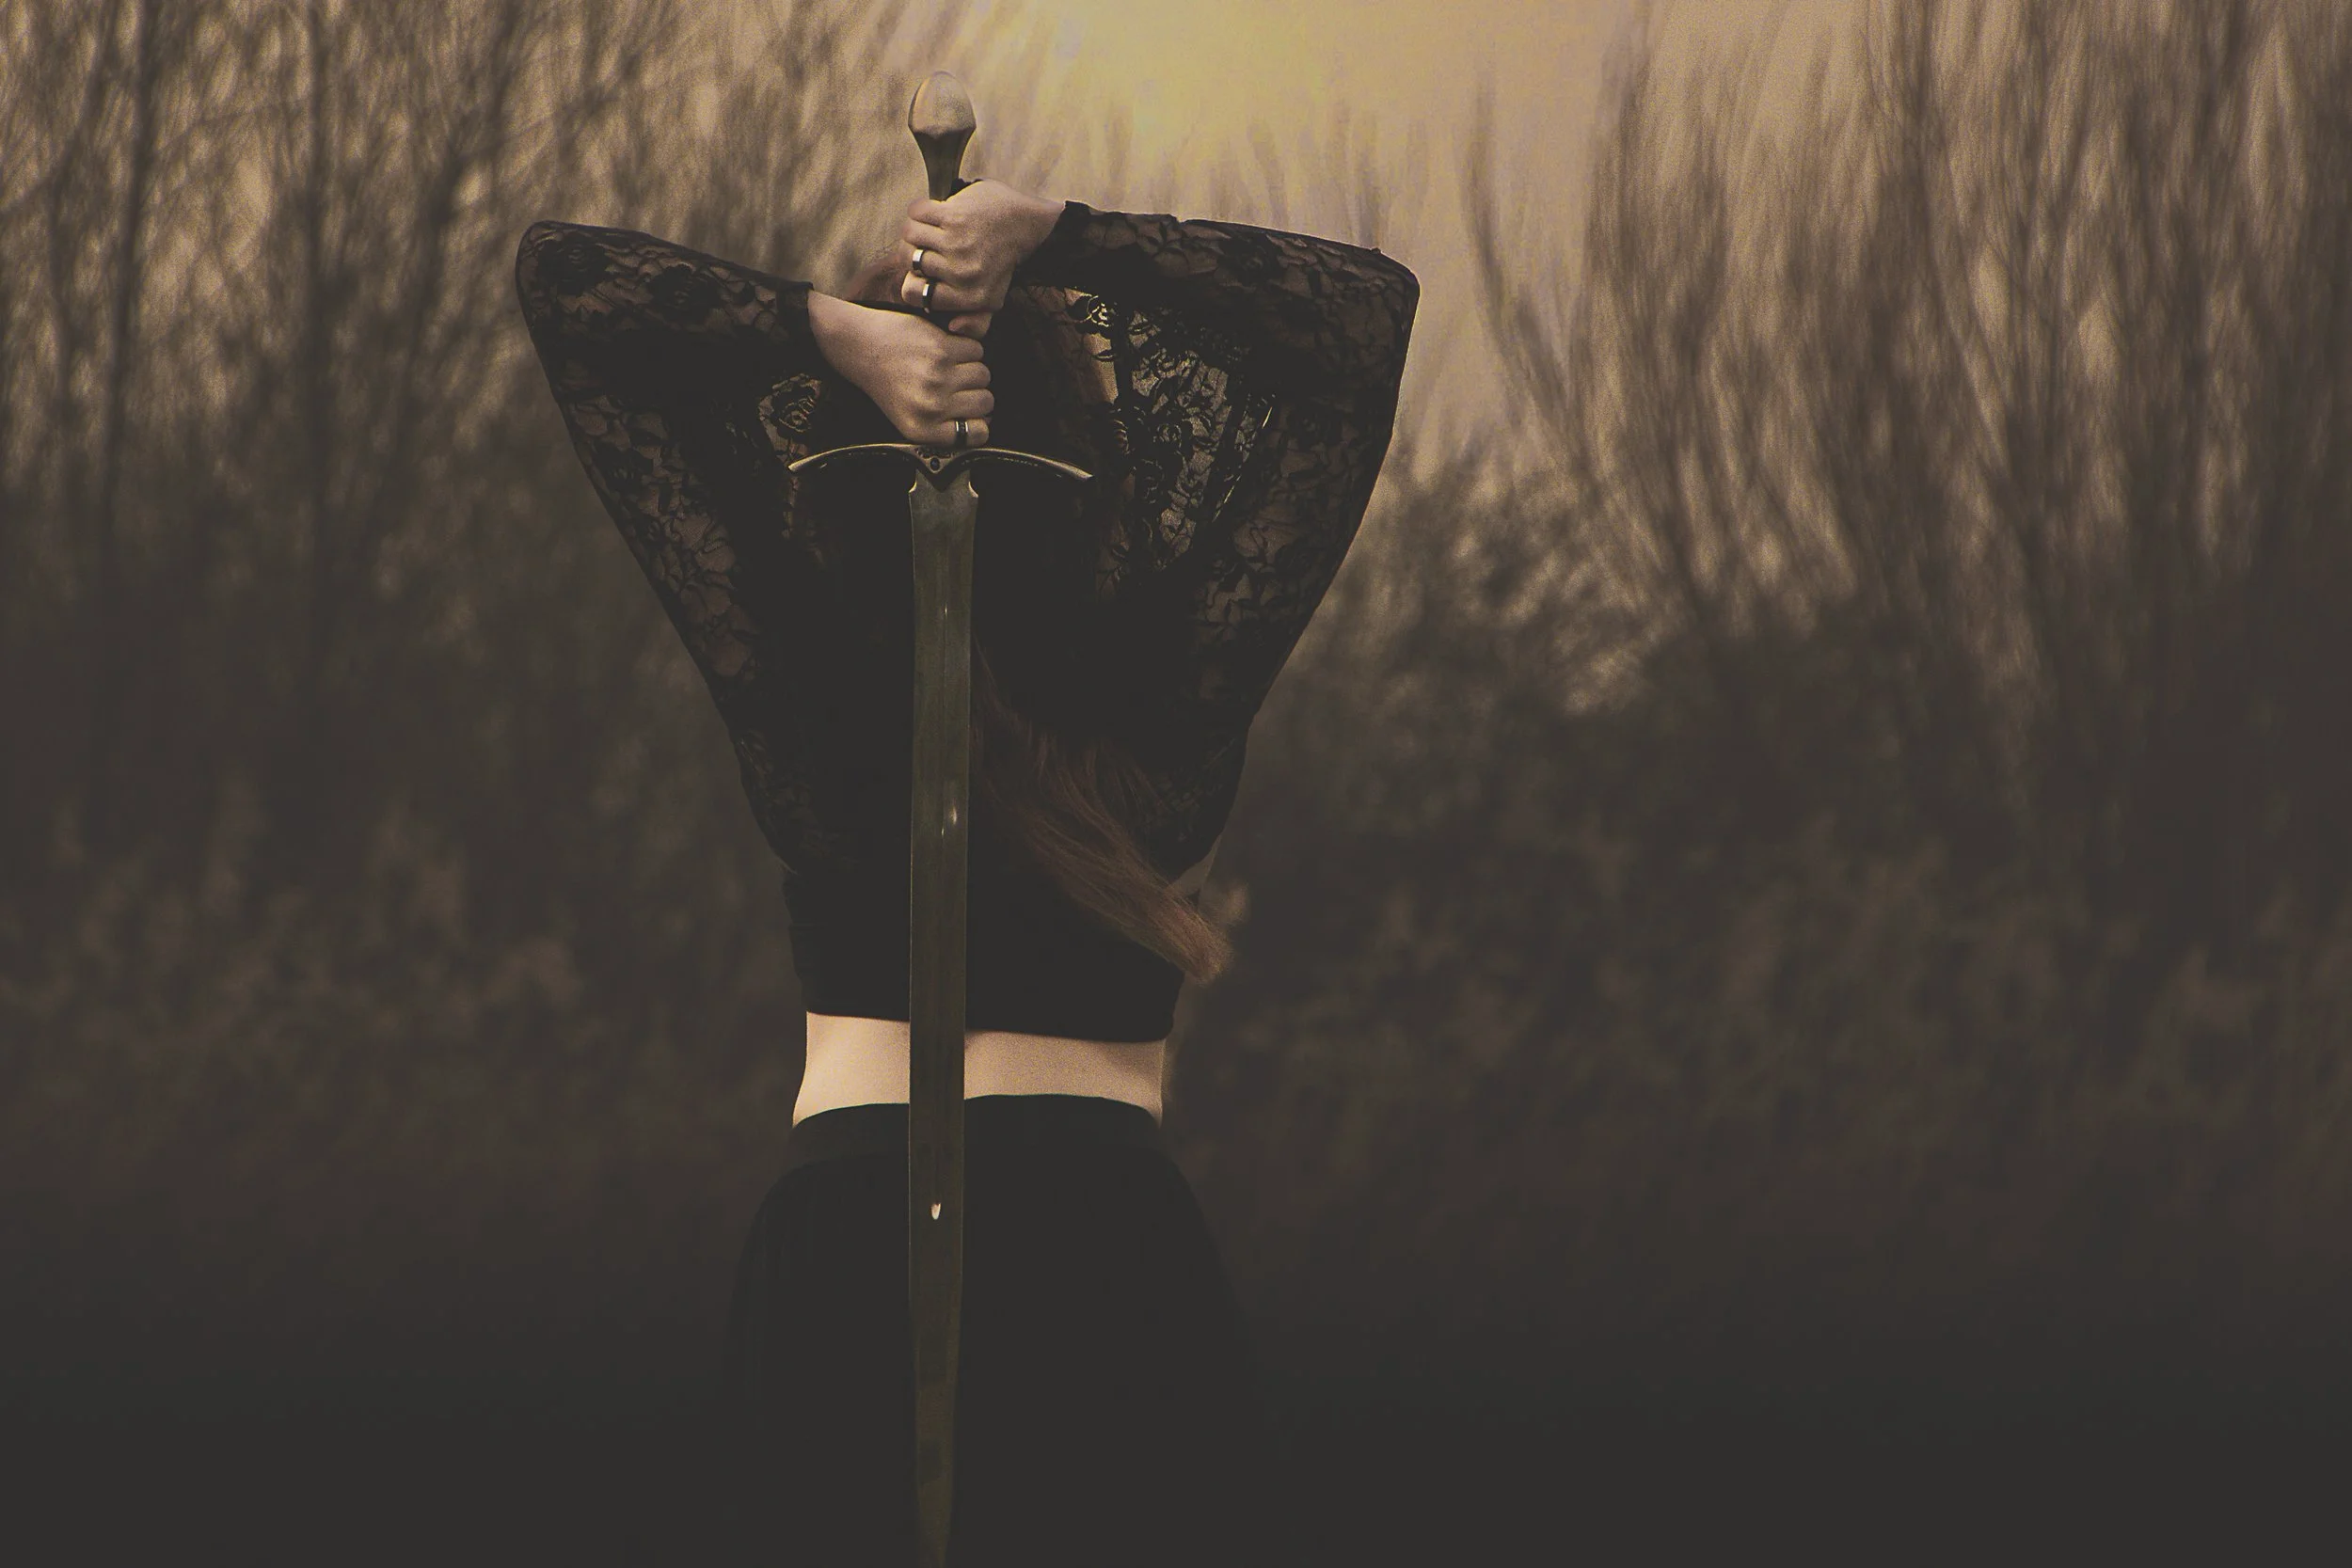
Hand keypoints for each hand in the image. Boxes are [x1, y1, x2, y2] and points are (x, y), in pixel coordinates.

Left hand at [808, 290, 991, 446]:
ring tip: (948, 365)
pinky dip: (965, 347)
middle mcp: (931, 407)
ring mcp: (938, 376)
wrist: (862, 346)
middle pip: (985, 402)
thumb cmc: (887, 382)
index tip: (970, 411)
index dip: (979, 421)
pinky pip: (976, 350)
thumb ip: (945, 428)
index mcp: (923, 430)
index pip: (978, 434)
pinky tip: (944, 348)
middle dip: (975, 392)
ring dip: (972, 368)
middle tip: (954, 383)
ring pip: (983, 374)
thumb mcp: (908, 419)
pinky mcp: (942, 348)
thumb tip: (986, 422)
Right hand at [898, 179, 1066, 319]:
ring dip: (914, 230)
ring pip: (909, 234)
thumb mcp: (993, 299)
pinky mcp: (955, 216)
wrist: (1025, 225)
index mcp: (969, 297)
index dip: (912, 280)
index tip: (923, 272)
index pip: (913, 293)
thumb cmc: (1001, 262)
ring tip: (928, 230)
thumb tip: (953, 327)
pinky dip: (920, 211)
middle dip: (913, 251)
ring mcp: (958, 243)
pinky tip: (932, 214)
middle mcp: (962, 274)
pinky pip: (916, 213)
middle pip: (909, 261)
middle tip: (927, 245)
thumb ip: (975, 322)